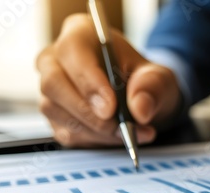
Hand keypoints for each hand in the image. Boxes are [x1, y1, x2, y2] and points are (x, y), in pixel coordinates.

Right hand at [37, 14, 180, 146]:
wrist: (141, 100)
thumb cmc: (144, 80)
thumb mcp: (159, 77)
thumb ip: (152, 87)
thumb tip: (140, 108)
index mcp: (80, 34)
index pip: (72, 51)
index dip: (89, 81)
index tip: (111, 107)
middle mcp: (56, 59)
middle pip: (54, 84)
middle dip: (88, 112)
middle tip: (119, 127)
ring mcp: (51, 89)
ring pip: (57, 112)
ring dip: (95, 130)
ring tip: (129, 132)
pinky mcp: (55, 116)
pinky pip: (65, 132)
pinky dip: (94, 141)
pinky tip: (117, 136)